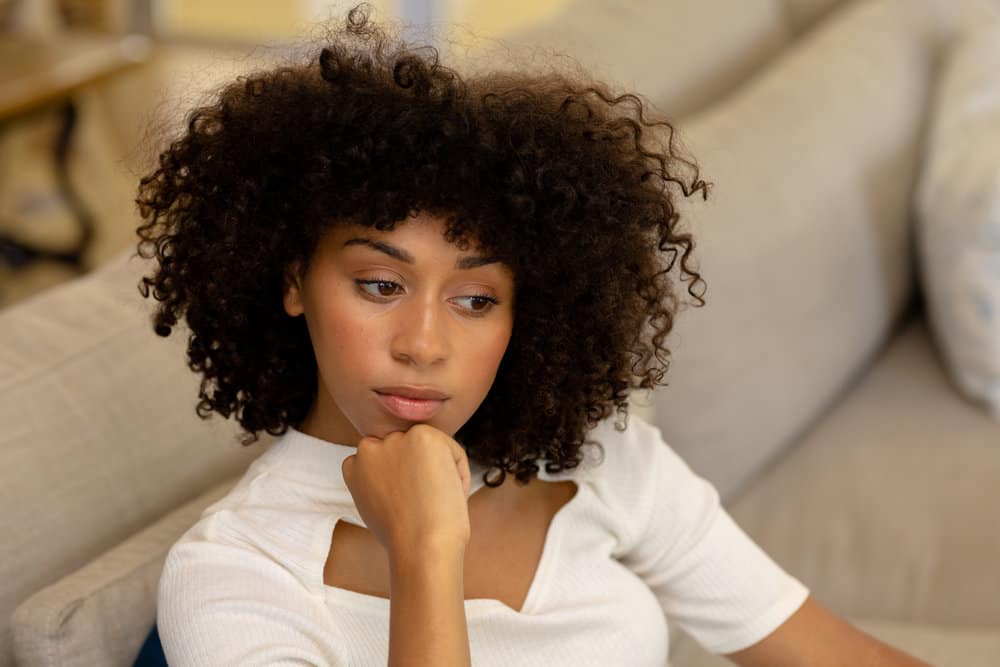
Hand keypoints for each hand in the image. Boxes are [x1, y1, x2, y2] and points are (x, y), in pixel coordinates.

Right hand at [341, 423, 471, 559]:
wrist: (419, 546)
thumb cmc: (404, 537)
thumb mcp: (377, 506)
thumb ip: (380, 481)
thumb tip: (402, 471)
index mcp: (353, 465)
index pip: (385, 459)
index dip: (403, 479)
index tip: (412, 501)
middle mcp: (369, 447)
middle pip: (406, 449)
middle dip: (419, 469)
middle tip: (426, 501)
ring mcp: (395, 439)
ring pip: (429, 447)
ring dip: (439, 469)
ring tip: (437, 500)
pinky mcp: (422, 436)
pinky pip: (452, 450)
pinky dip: (459, 471)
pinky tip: (449, 492)